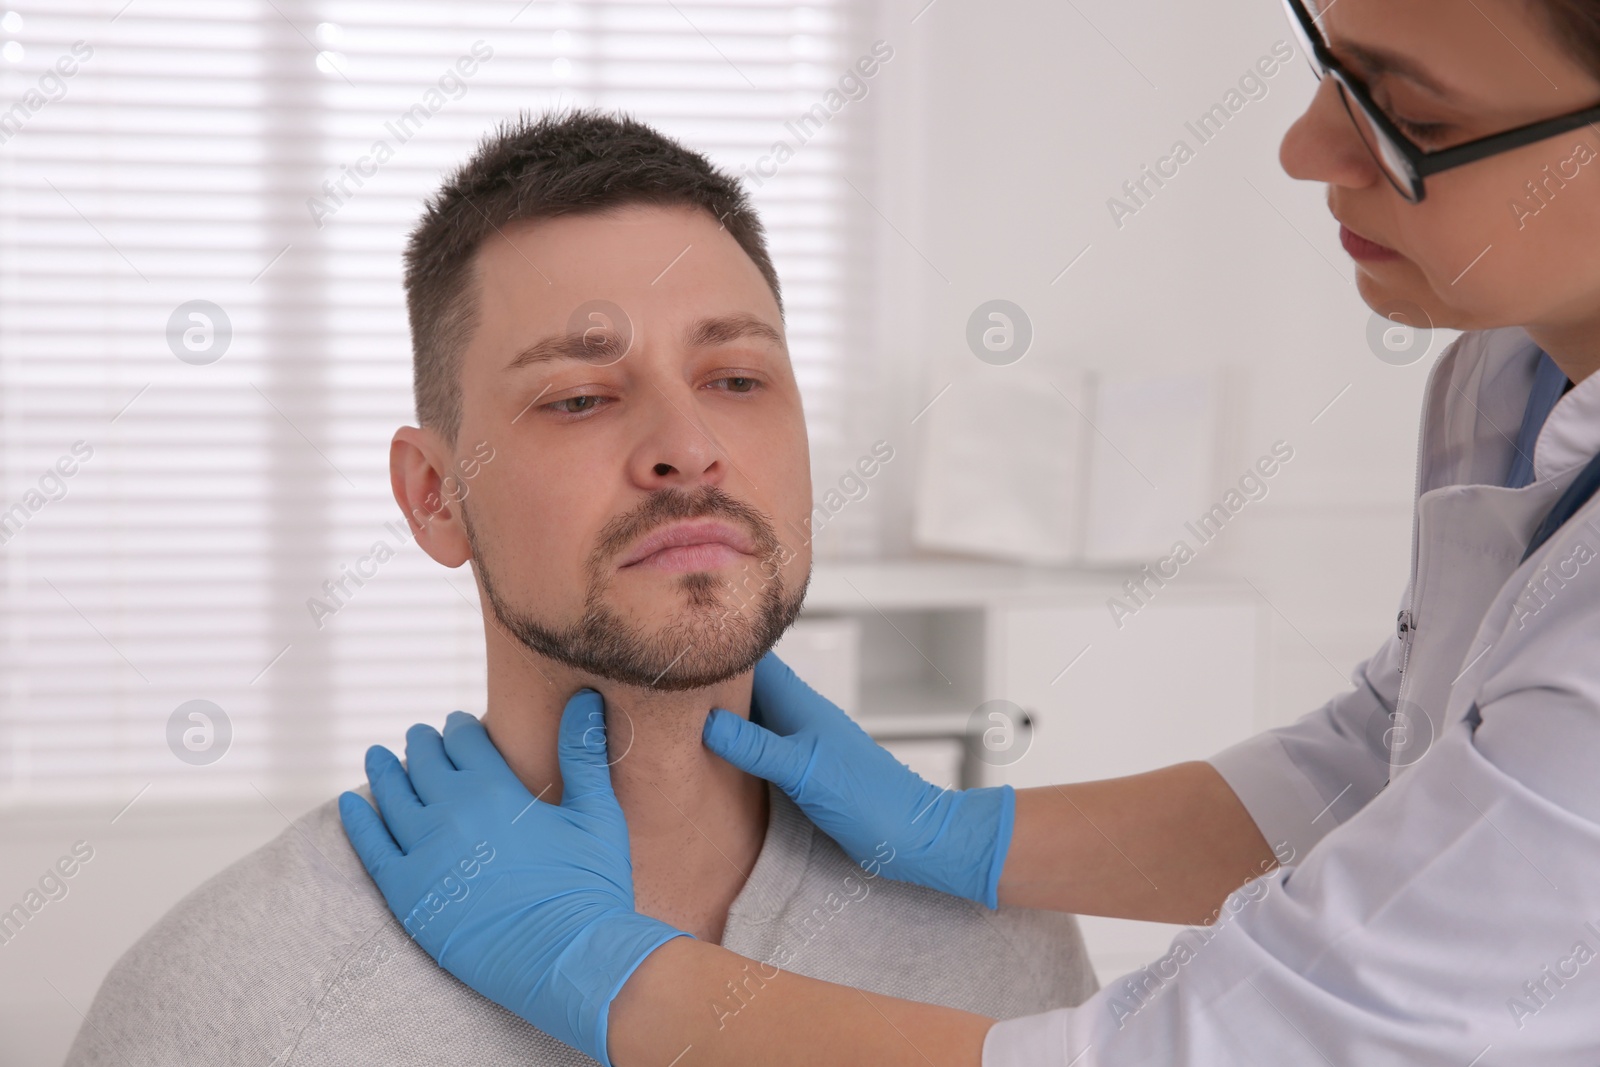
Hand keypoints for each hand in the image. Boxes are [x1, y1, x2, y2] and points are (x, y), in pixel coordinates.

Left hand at [338, 691, 688, 1066]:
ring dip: (385, 772)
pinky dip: (358, 821)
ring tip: (377, 756)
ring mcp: (425, 853)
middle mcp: (453, 812)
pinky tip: (351, 803)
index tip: (456, 724)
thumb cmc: (590, 887)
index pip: (466, 741)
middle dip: (423, 745)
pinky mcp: (409, 894)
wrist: (569, 959)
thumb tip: (586, 698)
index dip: (460, 728)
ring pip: (393, 798)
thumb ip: (584, 753)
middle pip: (426, 763)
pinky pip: (372, 848)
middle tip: (418, 737)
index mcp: (496, 789)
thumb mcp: (598, 813)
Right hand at [701, 651, 1013, 907]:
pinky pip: (759, 744)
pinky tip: (712, 754)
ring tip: (674, 712)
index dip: (717, 647)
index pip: (751, 659)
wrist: (912, 836)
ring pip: (752, 714)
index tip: (672, 639)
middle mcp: (798, 715)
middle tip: (661, 678)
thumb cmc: (867, 798)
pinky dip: (735, 742)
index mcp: (800, 703)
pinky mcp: (800, 769)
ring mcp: (799, 741)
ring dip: (720, 711)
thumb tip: (702, 720)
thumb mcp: (803, 771)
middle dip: (709, 679)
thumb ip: (755, 746)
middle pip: (746, 684)